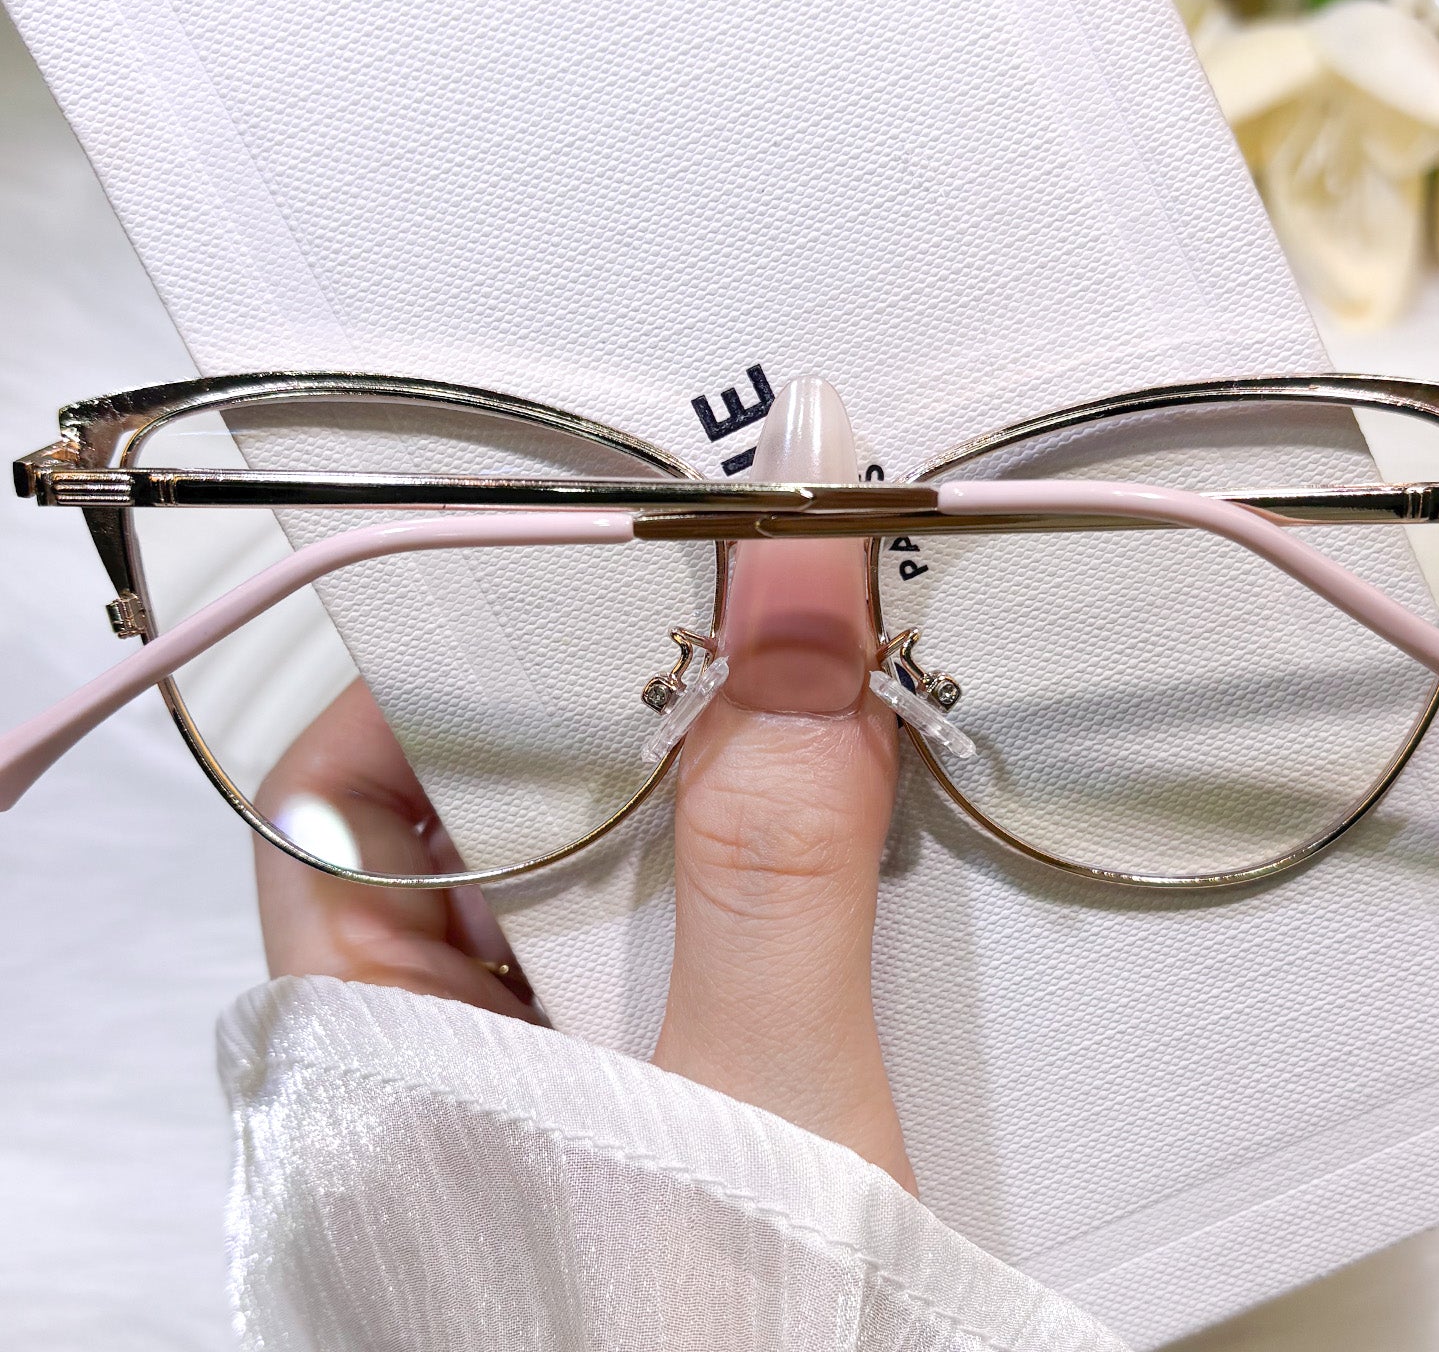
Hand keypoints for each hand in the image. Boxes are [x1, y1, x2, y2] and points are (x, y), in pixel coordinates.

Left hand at [253, 376, 913, 1188]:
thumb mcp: (750, 1099)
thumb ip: (771, 853)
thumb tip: (792, 597)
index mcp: (369, 1048)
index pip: (350, 783)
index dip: (456, 657)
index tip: (596, 567)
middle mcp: (448, 1049)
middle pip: (505, 801)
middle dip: (632, 698)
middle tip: (747, 596)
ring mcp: (567, 1064)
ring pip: (621, 860)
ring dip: (726, 775)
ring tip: (817, 680)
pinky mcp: (678, 1081)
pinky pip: (712, 923)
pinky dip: (783, 860)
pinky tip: (861, 822)